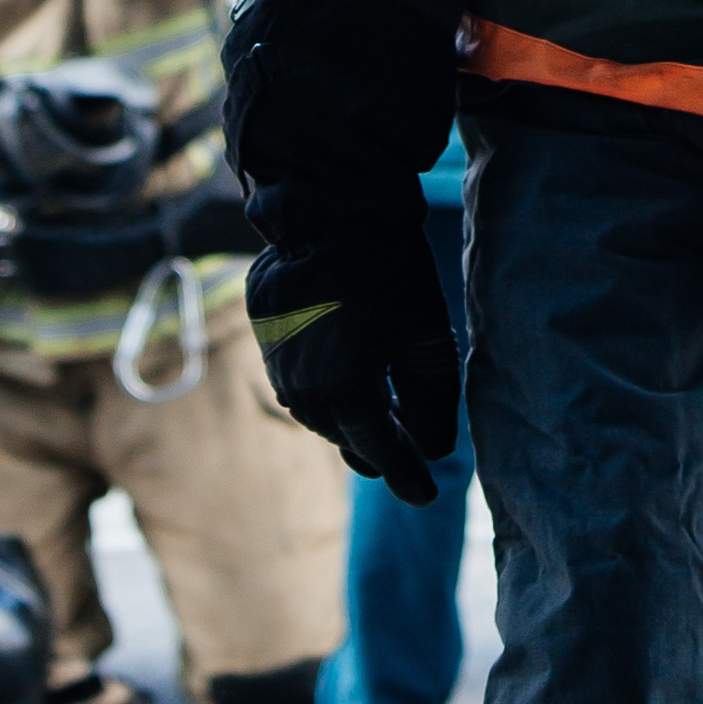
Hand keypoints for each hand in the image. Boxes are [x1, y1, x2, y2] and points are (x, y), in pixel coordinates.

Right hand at [249, 228, 459, 507]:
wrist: (326, 209)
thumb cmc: (386, 268)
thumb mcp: (425, 333)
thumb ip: (431, 399)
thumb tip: (434, 449)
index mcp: (345, 393)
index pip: (382, 452)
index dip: (407, 476)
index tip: (428, 494)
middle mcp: (304, 390)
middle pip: (348, 436)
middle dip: (380, 451)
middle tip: (409, 460)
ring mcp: (279, 365)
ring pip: (320, 413)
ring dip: (351, 420)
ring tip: (381, 424)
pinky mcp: (268, 338)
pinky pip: (299, 383)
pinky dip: (327, 390)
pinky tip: (348, 381)